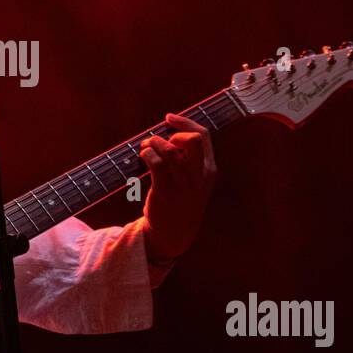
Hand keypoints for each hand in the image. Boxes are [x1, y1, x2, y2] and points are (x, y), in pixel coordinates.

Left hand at [138, 112, 217, 262]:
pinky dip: (147, 154)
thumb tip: (171, 133)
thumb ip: (190, 159)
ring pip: (169, 150)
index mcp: (209, 170)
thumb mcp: (195, 181)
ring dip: (153, 143)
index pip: (203, 135)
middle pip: (193, 140)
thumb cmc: (181, 201)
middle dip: (173, 133)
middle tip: (162, 142)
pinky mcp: (165, 192)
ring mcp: (183, 185)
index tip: (169, 118)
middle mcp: (199, 176)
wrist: (174, 234)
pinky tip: (143, 157)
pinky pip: (156, 163)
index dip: (184, 122)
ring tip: (146, 148)